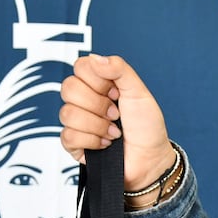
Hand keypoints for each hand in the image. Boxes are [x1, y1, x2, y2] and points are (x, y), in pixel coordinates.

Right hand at [60, 54, 174, 189]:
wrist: (150, 159)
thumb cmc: (147, 127)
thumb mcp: (139, 92)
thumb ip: (119, 69)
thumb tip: (95, 58)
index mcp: (99, 83)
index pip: (80, 66)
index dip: (98, 80)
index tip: (116, 92)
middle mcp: (85, 99)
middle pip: (68, 88)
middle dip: (98, 104)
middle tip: (116, 113)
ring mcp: (77, 121)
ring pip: (67, 113)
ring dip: (97, 125)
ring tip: (114, 132)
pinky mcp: (73, 143)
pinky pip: (68, 136)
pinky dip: (92, 141)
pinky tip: (105, 143)